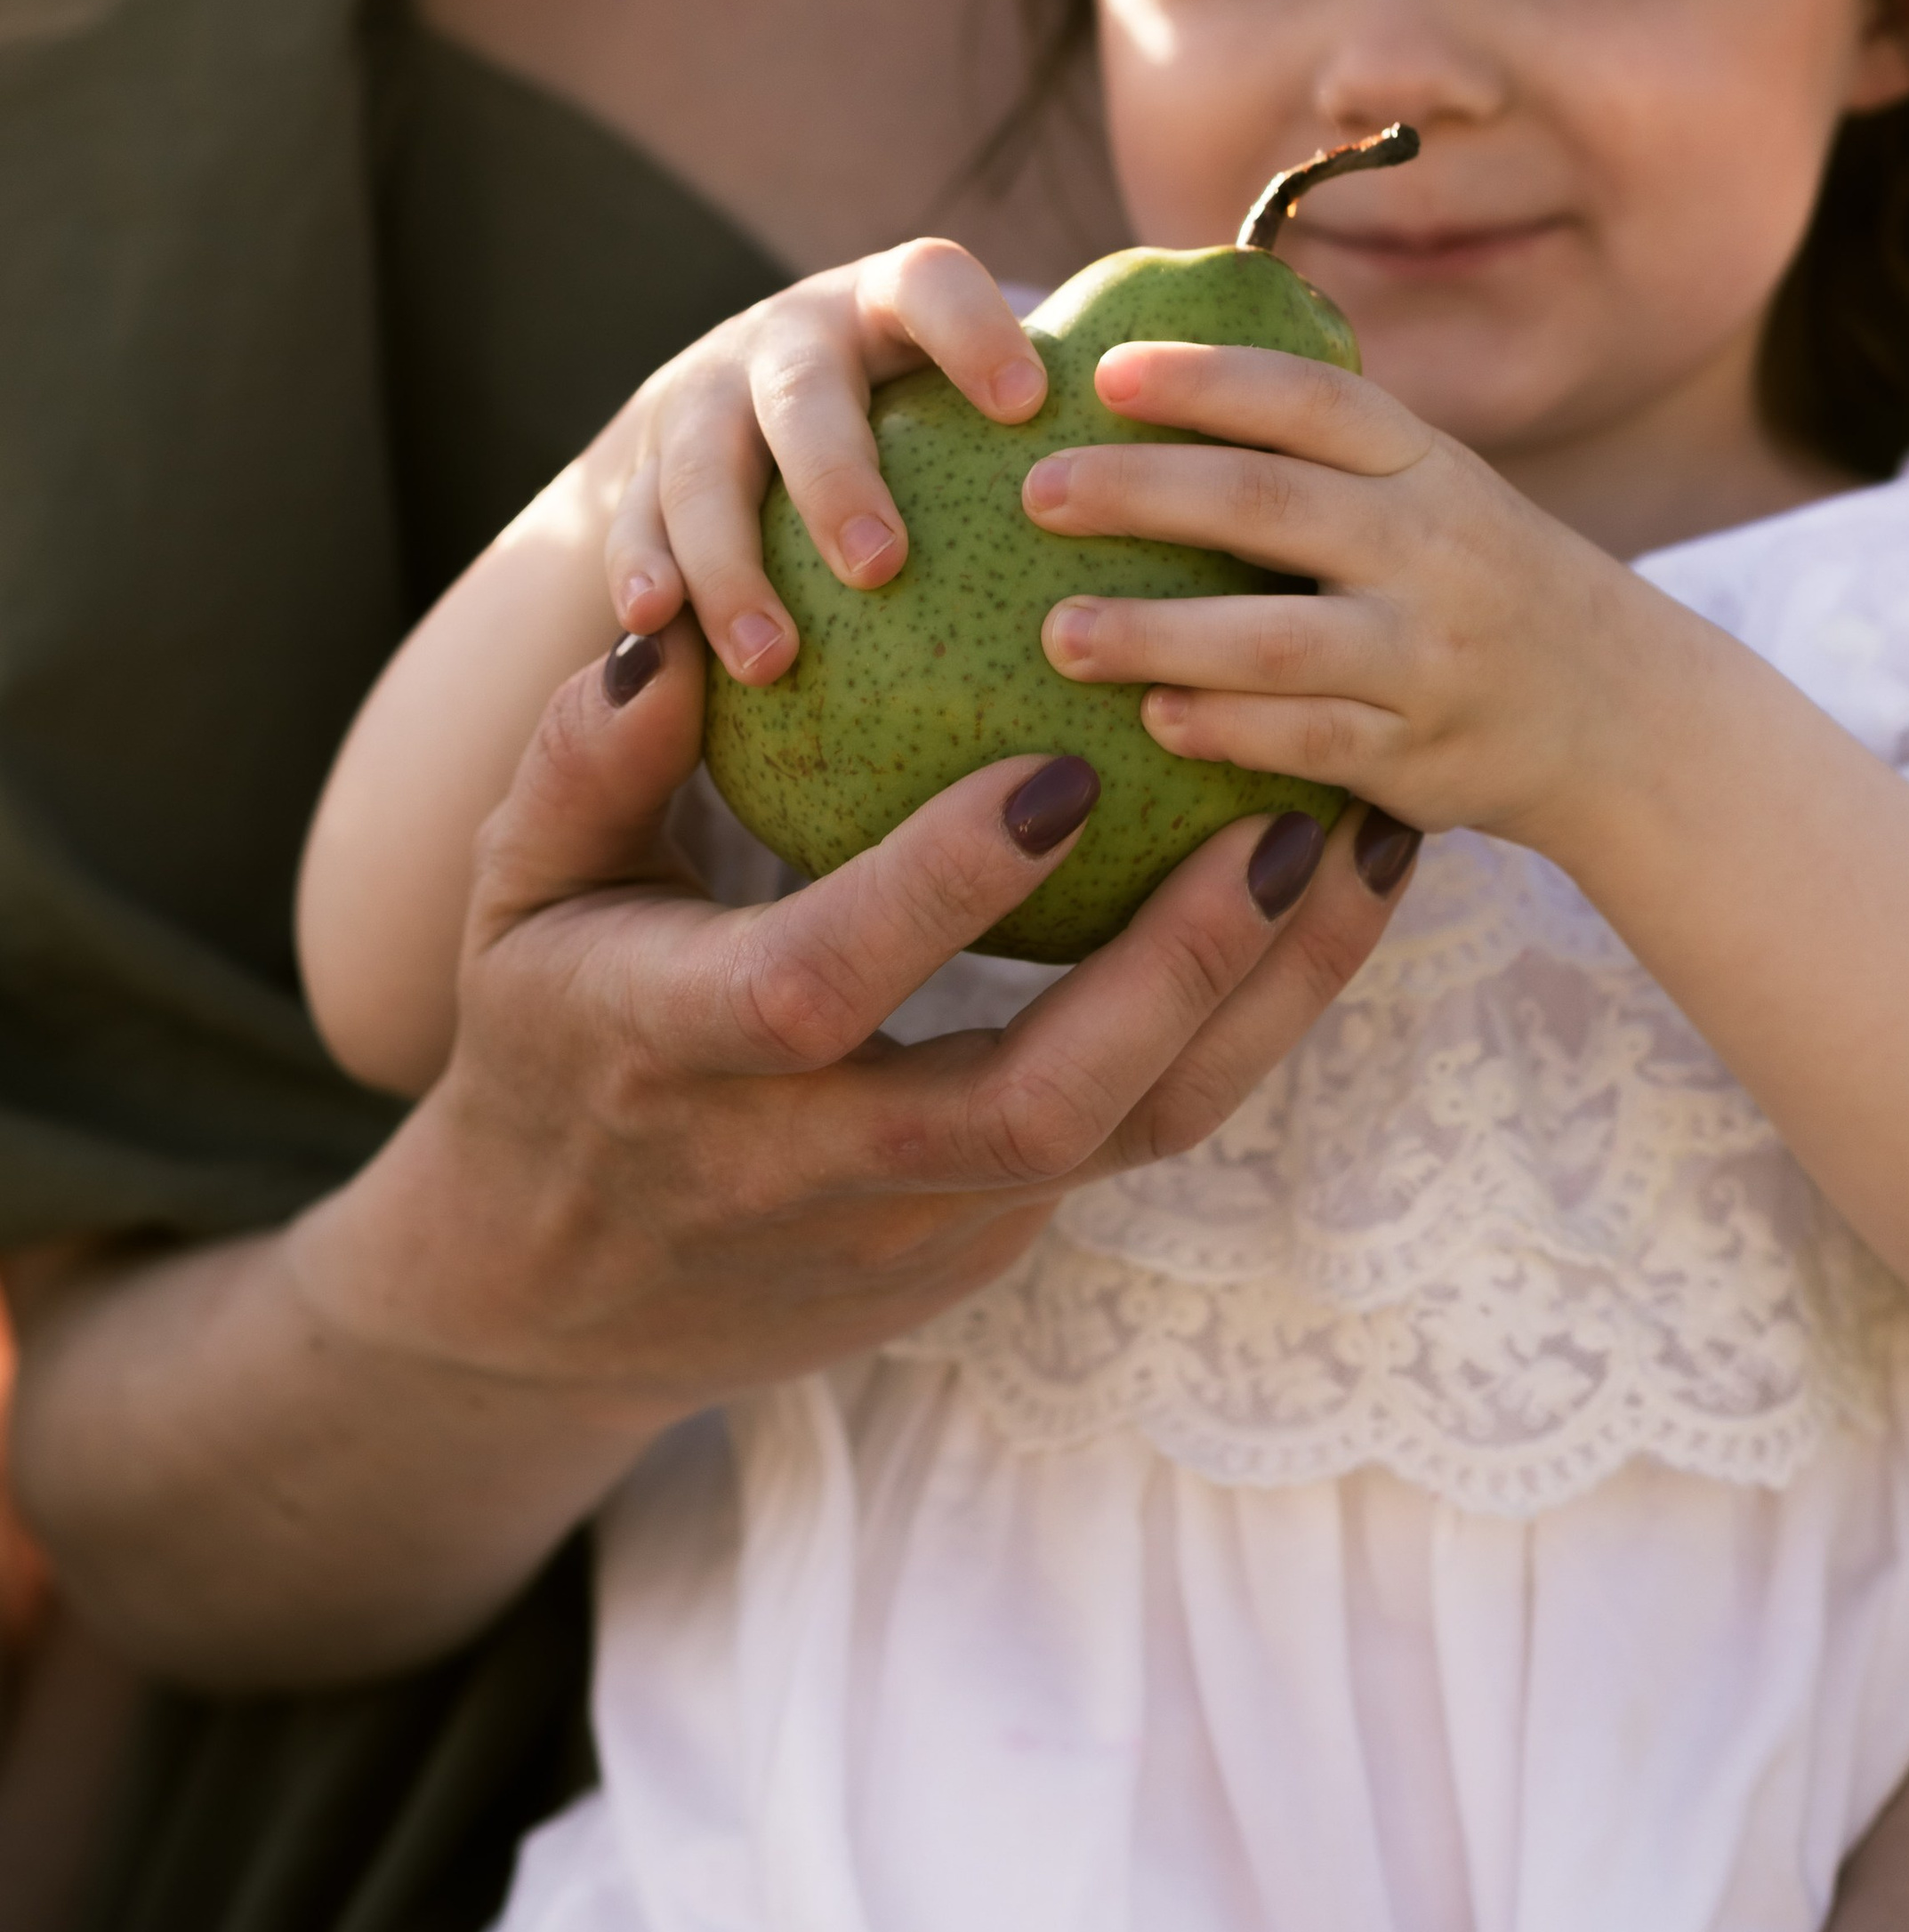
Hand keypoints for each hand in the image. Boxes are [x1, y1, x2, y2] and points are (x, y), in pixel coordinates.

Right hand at [293, 615, 1410, 1417]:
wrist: (555, 1296)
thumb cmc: (546, 1039)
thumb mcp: (519, 898)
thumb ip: (587, 765)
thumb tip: (676, 634)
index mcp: (675, 1052)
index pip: (821, 987)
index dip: (942, 894)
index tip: (1062, 771)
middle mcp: (810, 1161)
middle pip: (1029, 1110)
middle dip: (1176, 980)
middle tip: (1293, 831)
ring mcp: (920, 1222)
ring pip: (1127, 1140)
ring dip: (1266, 1004)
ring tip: (1365, 850)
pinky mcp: (993, 1242)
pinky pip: (1141, 1133)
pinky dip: (1249, 1023)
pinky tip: (1327, 902)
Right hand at [600, 240, 1046, 684]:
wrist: (729, 428)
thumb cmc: (913, 436)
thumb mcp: (970, 401)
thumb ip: (1063, 422)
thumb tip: (1245, 458)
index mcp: (890, 307)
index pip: (933, 279)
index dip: (974, 328)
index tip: (1030, 402)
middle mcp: (792, 340)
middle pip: (802, 386)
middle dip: (837, 473)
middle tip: (884, 568)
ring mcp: (704, 402)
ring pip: (700, 463)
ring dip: (731, 558)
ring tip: (773, 656)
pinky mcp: (635, 474)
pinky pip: (629, 525)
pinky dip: (642, 576)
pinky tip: (660, 641)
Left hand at [1021, 336, 1633, 846]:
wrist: (1618, 708)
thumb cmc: (1474, 584)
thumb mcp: (1429, 492)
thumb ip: (1322, 459)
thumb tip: (1140, 397)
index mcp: (1424, 463)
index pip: (1310, 399)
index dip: (1207, 379)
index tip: (1105, 373)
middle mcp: (1433, 546)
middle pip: (1270, 502)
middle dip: (1142, 492)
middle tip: (1038, 493)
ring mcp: (1430, 653)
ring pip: (1279, 638)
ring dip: (1158, 633)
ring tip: (1059, 634)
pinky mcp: (1423, 754)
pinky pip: (1310, 741)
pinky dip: (1228, 730)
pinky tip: (1151, 721)